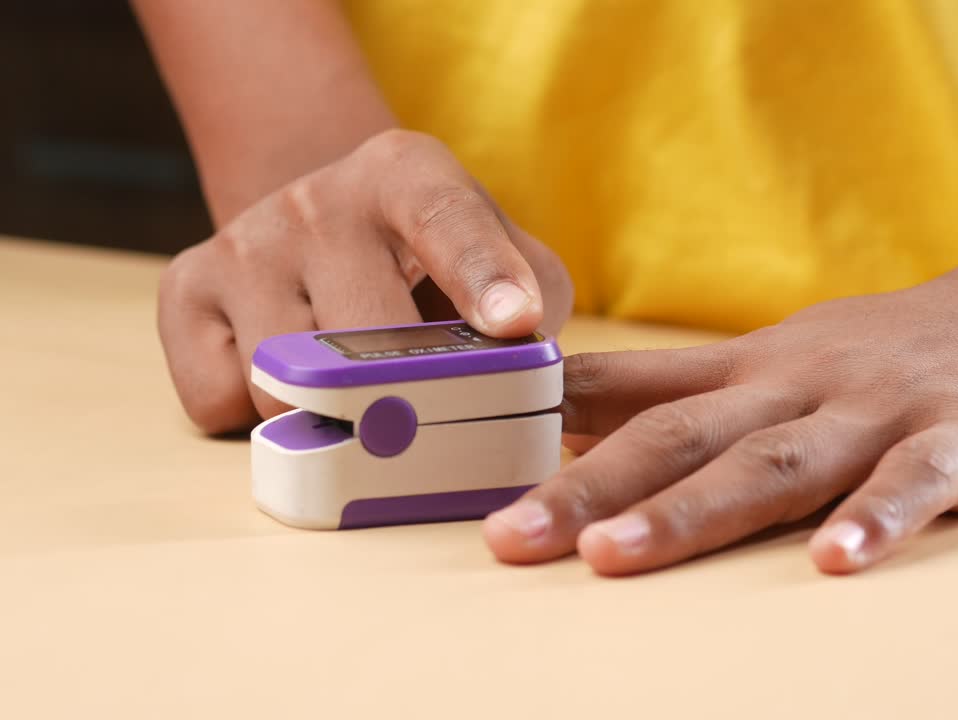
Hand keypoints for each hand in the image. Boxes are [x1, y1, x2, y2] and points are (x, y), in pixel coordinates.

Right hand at [158, 129, 572, 433]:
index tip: (512, 323)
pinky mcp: (184, 288)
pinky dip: (254, 420)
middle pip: (363, 341)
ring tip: (347, 385)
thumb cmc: (435, 262)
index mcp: (407, 175)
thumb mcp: (504, 260)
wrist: (323, 227)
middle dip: (402, 404)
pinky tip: (285, 379)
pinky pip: (219, 402)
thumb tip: (526, 380)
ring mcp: (243, 240)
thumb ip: (533, 306)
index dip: (481, 275)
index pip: (446, 220)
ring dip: (323, 416)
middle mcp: (317, 198)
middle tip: (421, 428)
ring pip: (282, 385)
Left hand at [483, 252, 957, 574]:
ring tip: (617, 554)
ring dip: (694, 509)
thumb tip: (585, 424)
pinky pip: (919, 480)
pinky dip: (877, 518)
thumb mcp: (791, 357)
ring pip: (777, 461)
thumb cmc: (908, 347)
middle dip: (588, 489)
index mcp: (759, 368)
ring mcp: (885, 407)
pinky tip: (835, 564)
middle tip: (505, 540)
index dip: (546, 423)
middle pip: (682, 437)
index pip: (637, 390)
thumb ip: (699, 393)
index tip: (460, 459)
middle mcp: (805, 382)